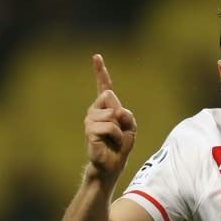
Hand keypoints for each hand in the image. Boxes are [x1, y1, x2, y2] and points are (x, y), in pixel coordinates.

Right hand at [84, 54, 136, 178]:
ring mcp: (90, 120)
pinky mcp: (90, 131)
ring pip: (112, 113)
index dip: (100, 71)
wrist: (113, 164)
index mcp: (105, 107)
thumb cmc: (121, 145)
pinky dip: (117, 135)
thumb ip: (125, 114)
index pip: (103, 87)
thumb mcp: (130, 126)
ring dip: (120, 128)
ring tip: (115, 138)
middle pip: (110, 97)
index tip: (96, 56)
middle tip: (120, 129)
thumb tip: (114, 110)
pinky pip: (109, 126)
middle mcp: (94, 111)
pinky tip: (112, 143)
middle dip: (121, 114)